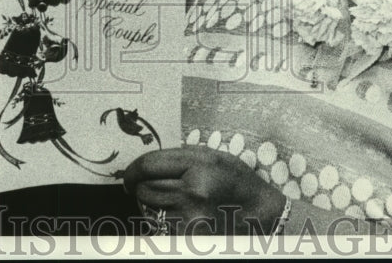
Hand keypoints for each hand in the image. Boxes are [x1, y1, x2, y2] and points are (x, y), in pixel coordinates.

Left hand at [124, 146, 284, 234]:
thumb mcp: (215, 157)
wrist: (262, 217)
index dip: (132, 170)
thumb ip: (183, 156)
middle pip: (144, 188)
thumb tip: (149, 163)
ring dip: (151, 203)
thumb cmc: (238, 183)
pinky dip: (161, 219)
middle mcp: (192, 192)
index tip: (129, 175)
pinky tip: (176, 215)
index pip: (149, 165)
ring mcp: (190, 217)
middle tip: (149, 187)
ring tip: (169, 200)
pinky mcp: (189, 236)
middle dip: (142, 187)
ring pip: (149, 208)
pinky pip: (160, 225)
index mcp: (198, 167)